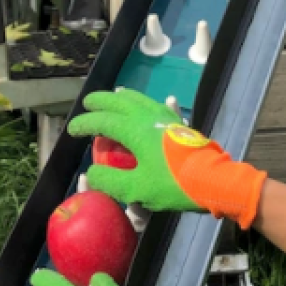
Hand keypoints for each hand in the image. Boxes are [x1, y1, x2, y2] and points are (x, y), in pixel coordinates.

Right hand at [67, 89, 267, 228]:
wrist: (213, 180)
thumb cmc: (172, 184)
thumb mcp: (136, 189)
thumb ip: (109, 181)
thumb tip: (91, 173)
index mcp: (134, 130)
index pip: (102, 121)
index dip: (85, 124)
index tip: (72, 129)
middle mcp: (148, 117)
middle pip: (119, 101)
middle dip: (101, 101)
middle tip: (88, 103)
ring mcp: (165, 117)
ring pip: (139, 99)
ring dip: (122, 97)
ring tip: (114, 96)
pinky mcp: (178, 124)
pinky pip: (156, 105)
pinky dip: (145, 101)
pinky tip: (150, 103)